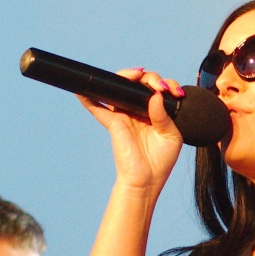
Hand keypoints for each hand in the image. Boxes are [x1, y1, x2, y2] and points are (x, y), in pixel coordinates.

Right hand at [78, 68, 185, 194]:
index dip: (165, 84)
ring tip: (135, 74)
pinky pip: (97, 106)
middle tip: (156, 85)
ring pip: (119, 88)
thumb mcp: (171, 136)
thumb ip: (164, 115)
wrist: (146, 181)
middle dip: (149, 77)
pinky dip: (88, 97)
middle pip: (138, 84)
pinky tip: (81, 88)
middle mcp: (139, 111)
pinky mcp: (113, 122)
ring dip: (125, 75)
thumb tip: (156, 95)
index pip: (157, 90)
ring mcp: (124, 115)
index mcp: (155, 113)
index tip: (173, 92)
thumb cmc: (160, 162)